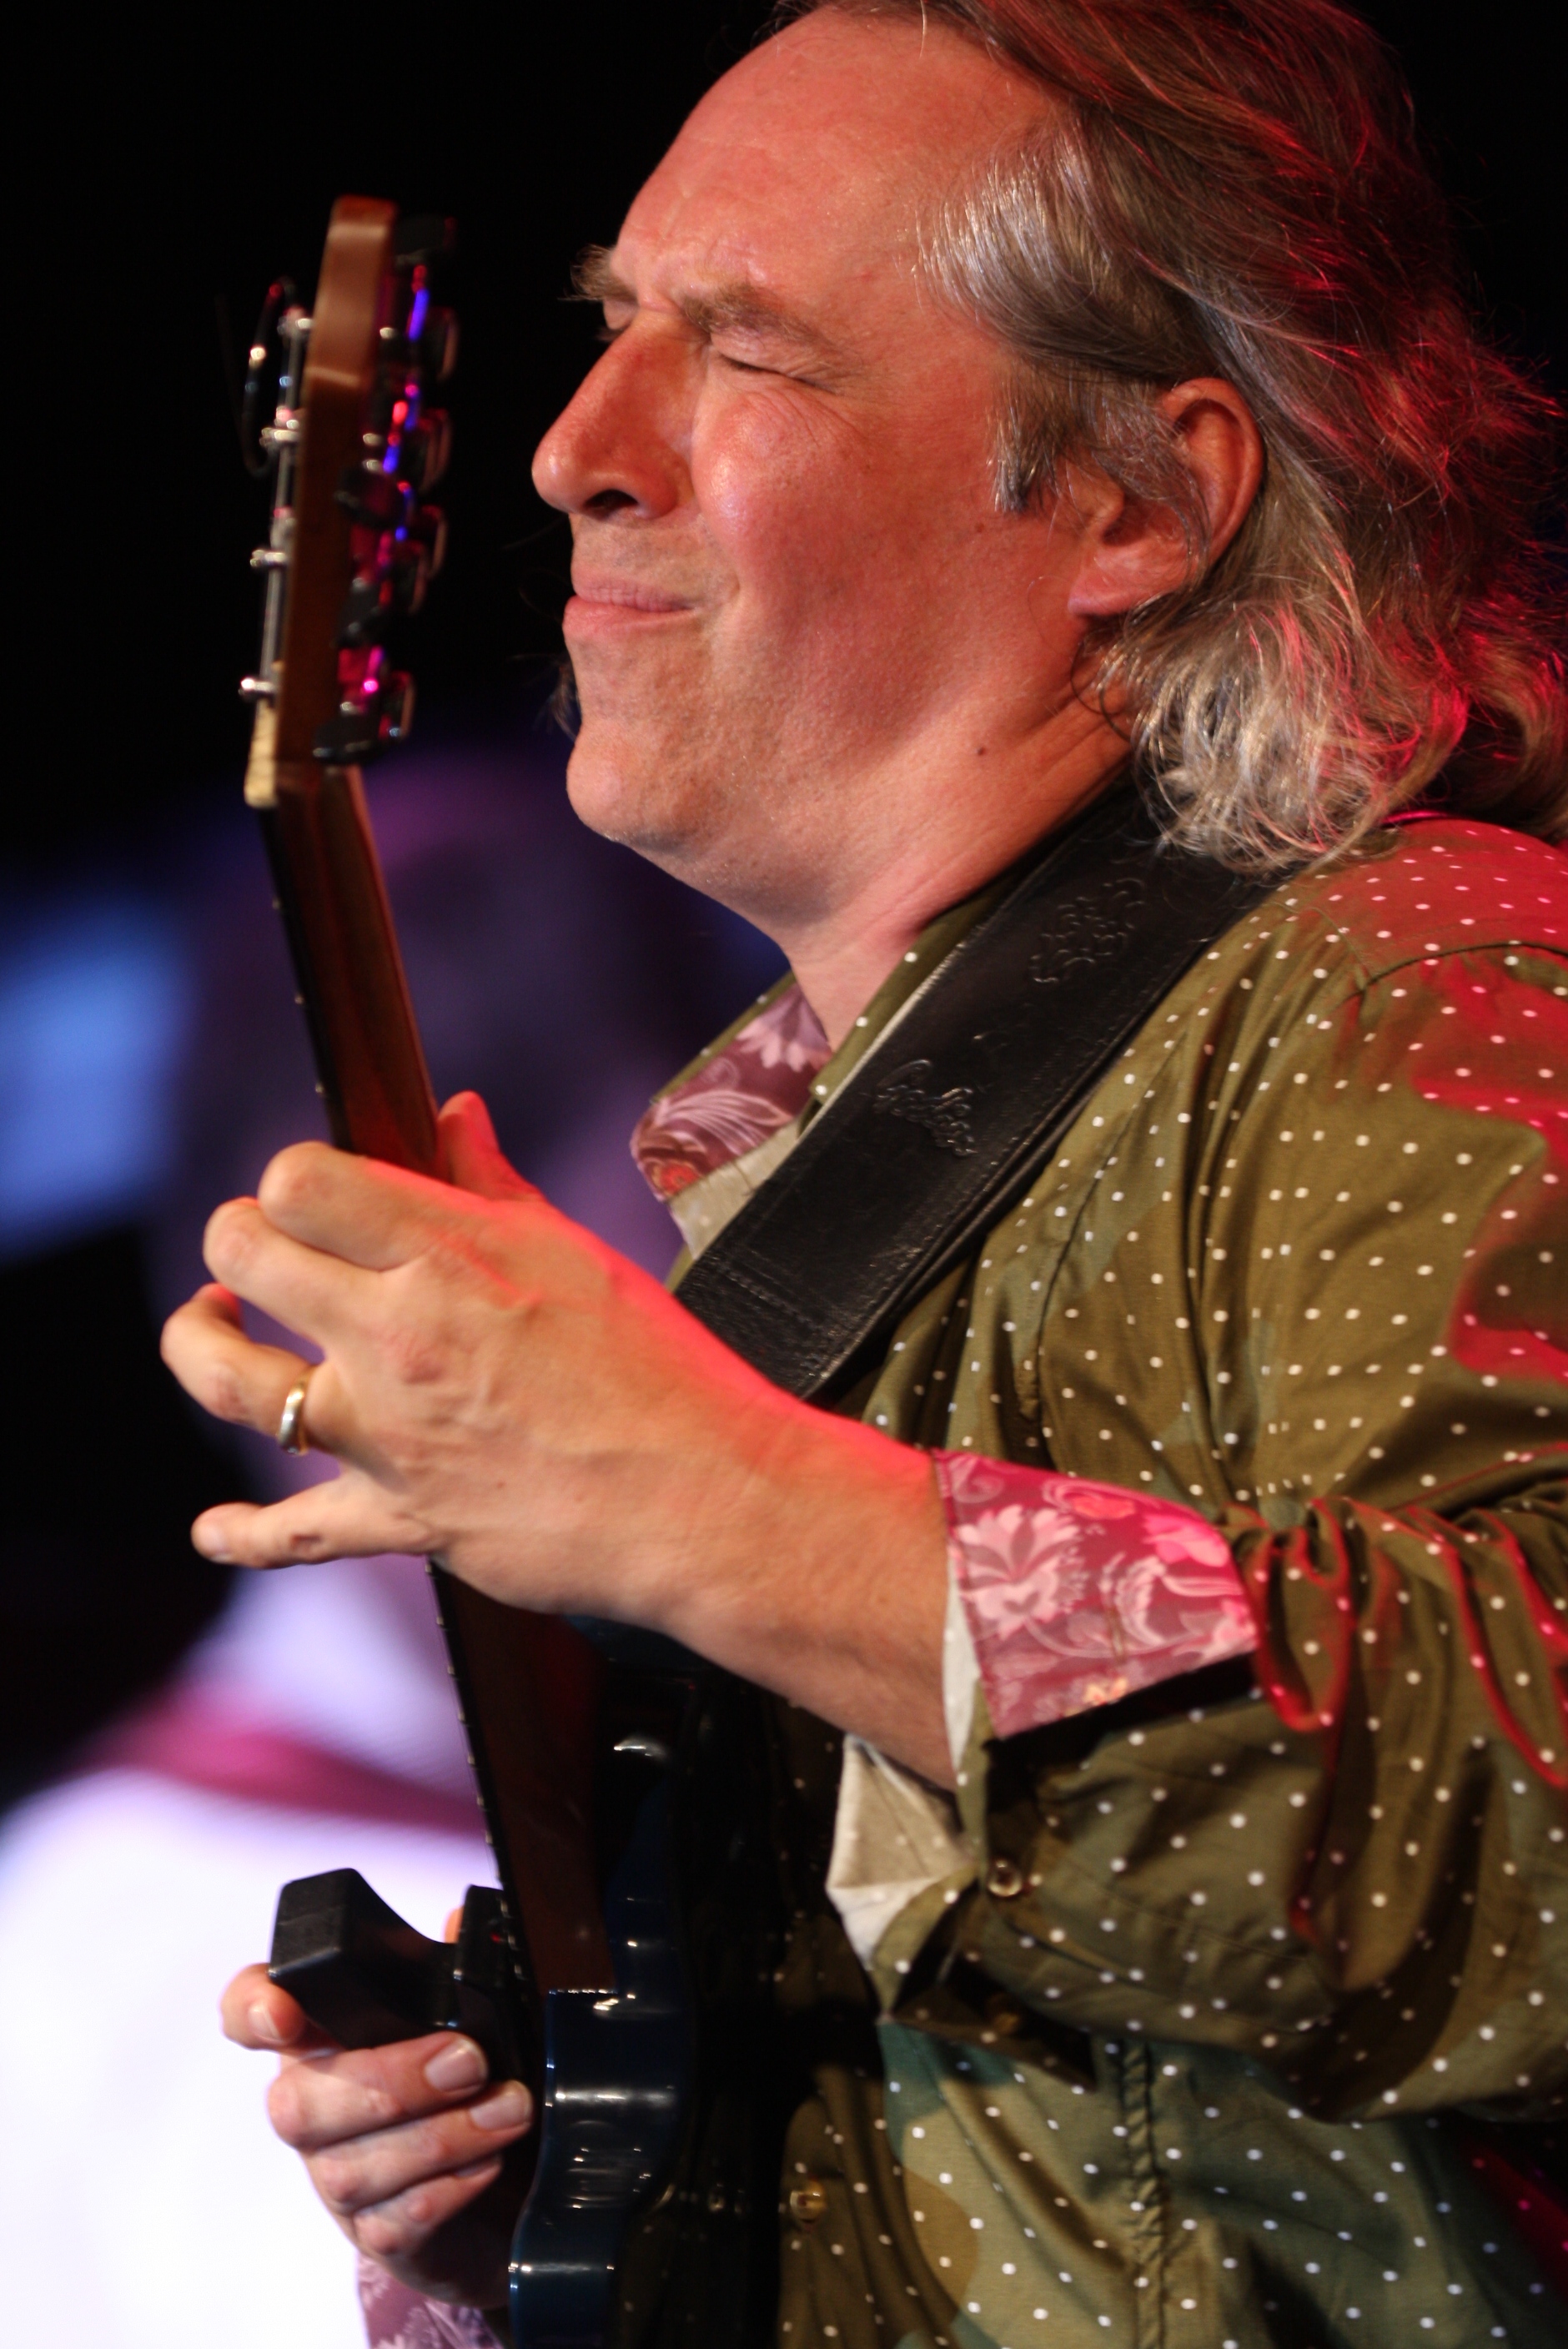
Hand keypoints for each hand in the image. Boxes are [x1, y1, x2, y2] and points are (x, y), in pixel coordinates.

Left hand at [162, 1091, 951, 1779]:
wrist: (705, 1500)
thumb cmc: (659, 1369)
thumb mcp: (575, 1252)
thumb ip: (491, 1185)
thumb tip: (453, 1117)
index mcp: (445, 1255)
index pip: (298, 1180)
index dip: (296, 1180)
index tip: (319, 1198)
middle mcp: (395, 1337)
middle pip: (242, 1253)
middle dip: (238, 1243)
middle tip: (262, 1254)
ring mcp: (385, 1433)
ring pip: (229, 1381)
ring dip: (198, 1344)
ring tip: (211, 1327)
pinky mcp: (397, 1518)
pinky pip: (286, 1533)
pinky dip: (238, 1534)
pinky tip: (214, 1529)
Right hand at [222, 1943, 531, 2308]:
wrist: (504, 2193)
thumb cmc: (470, 2089)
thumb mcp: (467, 2018)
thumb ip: (456, 1971)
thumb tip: (459, 1923)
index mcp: (324, 2039)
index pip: (252, 2012)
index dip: (253, 2009)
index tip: (284, 2012)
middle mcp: (315, 2109)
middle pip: (297, 2105)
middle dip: (390, 2081)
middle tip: (468, 2062)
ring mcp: (338, 2178)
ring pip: (349, 2170)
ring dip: (442, 2136)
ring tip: (509, 2109)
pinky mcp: (377, 2235)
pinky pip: (392, 2222)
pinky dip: (447, 2189)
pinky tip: (489, 2161)